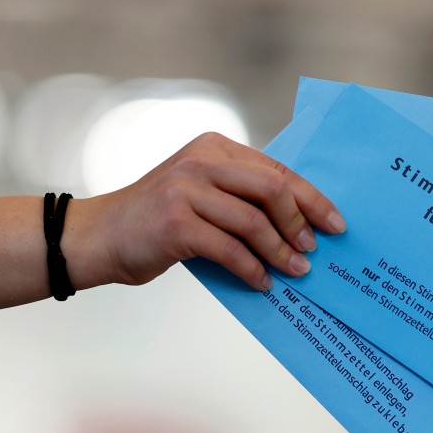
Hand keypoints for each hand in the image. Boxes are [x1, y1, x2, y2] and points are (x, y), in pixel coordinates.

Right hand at [65, 132, 344, 290]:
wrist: (96, 238)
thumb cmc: (157, 223)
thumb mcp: (201, 196)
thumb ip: (240, 199)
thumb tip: (300, 226)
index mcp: (214, 148)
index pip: (276, 170)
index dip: (312, 198)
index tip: (336, 223)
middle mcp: (201, 161)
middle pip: (273, 188)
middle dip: (302, 222)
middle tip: (314, 250)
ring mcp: (186, 188)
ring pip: (254, 221)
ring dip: (281, 252)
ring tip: (296, 272)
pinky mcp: (176, 222)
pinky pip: (230, 249)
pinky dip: (252, 270)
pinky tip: (263, 284)